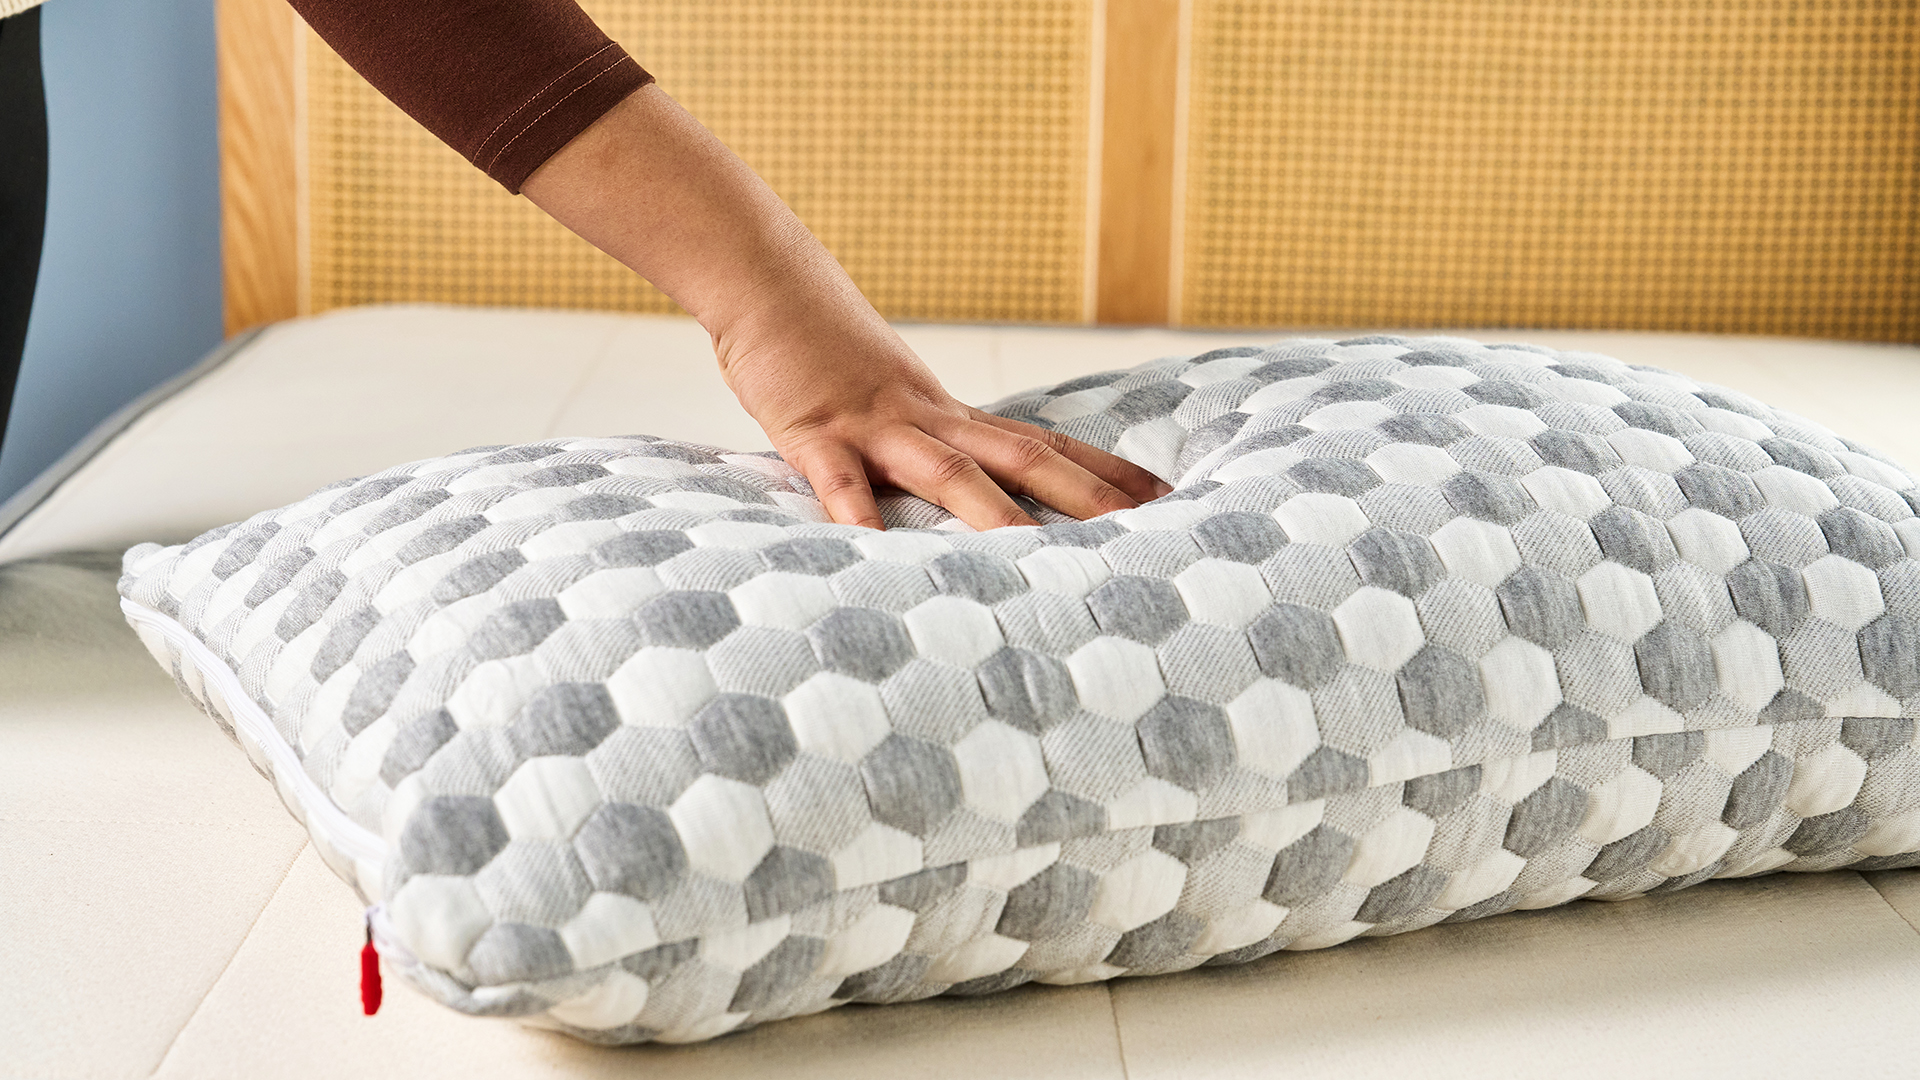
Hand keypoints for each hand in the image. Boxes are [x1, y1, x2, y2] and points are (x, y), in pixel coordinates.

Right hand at [521, 85, 1166, 526]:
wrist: (766, 280)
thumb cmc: (825, 349)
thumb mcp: (888, 400)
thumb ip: (926, 449)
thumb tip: (963, 500)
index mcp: (951, 415)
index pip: (1044, 444)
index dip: (1105, 471)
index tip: (1165, 497)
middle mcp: (930, 418)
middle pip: (1023, 457)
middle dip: (1087, 496)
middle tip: (1146, 528)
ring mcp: (876, 425)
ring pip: (949, 474)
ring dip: (998, 516)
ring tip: (1042, 559)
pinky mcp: (816, 432)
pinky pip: (841, 483)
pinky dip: (862, 518)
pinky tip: (878, 555)